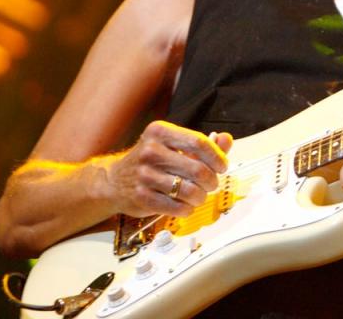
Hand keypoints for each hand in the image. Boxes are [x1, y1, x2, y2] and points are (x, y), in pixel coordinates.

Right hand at [104, 121, 232, 217]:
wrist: (115, 180)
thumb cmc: (152, 161)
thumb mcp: (174, 145)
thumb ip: (203, 144)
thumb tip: (227, 139)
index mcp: (160, 132)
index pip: (199, 143)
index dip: (217, 157)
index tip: (222, 166)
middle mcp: (150, 151)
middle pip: (198, 170)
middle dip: (212, 181)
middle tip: (211, 184)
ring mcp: (144, 175)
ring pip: (190, 191)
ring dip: (201, 197)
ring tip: (199, 195)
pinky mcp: (141, 197)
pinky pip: (177, 207)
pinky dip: (187, 209)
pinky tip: (186, 205)